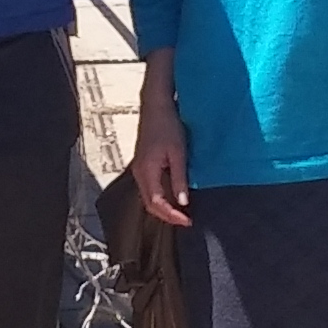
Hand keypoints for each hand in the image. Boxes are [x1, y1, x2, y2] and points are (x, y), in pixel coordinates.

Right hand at [133, 88, 192, 227]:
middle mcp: (139, 173)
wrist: (156, 106)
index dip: (171, 215)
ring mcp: (139, 169)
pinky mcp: (143, 165)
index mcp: (146, 171)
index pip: (156, 203)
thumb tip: (182, 202)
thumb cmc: (168, 126)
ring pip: (149, 197)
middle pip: (149, 204)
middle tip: (186, 220)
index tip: (187, 221)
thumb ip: (179, 178)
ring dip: (164, 207)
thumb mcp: (178, 153)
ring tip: (181, 212)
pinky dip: (161, 197)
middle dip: (167, 216)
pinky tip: (174, 196)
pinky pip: (150, 188)